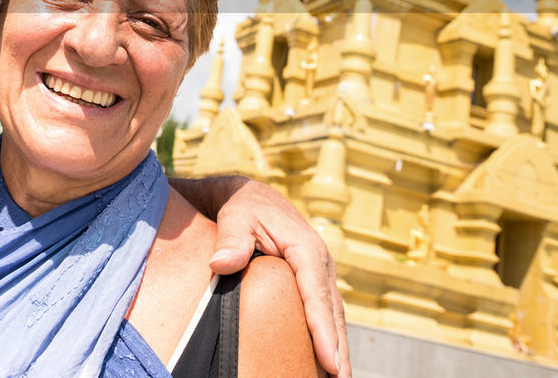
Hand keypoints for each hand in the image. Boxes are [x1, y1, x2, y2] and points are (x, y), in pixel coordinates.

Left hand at [209, 177, 349, 377]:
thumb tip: (219, 263)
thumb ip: (230, 240)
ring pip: (333, 315)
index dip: (323, 330)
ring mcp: (320, 272)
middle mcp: (320, 262)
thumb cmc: (243, 208)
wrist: (253, 197)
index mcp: (306, 250)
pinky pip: (325, 312)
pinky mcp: (313, 280)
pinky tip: (326, 361)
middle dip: (338, 348)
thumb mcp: (235, 218)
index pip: (317, 295)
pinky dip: (328, 335)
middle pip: (332, 312)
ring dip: (338, 347)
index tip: (330, 361)